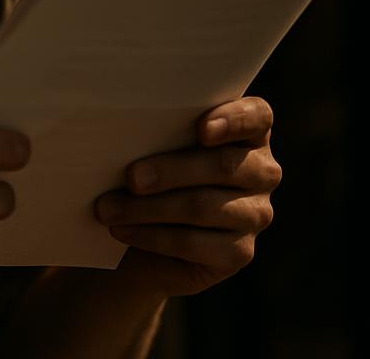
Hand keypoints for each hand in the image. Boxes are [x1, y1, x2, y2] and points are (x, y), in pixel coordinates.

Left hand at [93, 96, 281, 297]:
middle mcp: (261, 170)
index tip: (202, 129)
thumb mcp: (154, 141)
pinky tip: (122, 230)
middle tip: (130, 178)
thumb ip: (156, 127)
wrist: (145, 231)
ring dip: (148, 208)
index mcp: (247, 131)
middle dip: (169, 171)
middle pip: (222, 165)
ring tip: (108, 209)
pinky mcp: (239, 252)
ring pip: (202, 207)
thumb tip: (118, 119)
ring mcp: (255, 214)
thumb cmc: (150, 166)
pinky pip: (193, 243)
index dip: (234, 120)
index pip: (257, 116)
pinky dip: (151, 236)